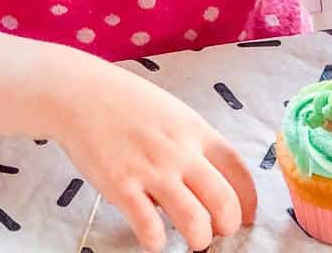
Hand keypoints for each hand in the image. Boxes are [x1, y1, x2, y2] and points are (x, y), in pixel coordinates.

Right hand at [50, 54, 255, 252]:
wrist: (82, 93)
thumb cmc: (128, 102)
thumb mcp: (172, 113)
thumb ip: (192, 143)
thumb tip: (208, 177)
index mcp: (196, 131)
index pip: (239, 170)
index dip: (249, 200)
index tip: (247, 215)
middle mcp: (180, 152)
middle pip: (225, 202)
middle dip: (228, 226)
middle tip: (218, 231)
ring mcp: (152, 170)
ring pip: (195, 222)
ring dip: (199, 239)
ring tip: (192, 239)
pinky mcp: (122, 186)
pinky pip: (150, 228)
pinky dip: (156, 241)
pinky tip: (153, 236)